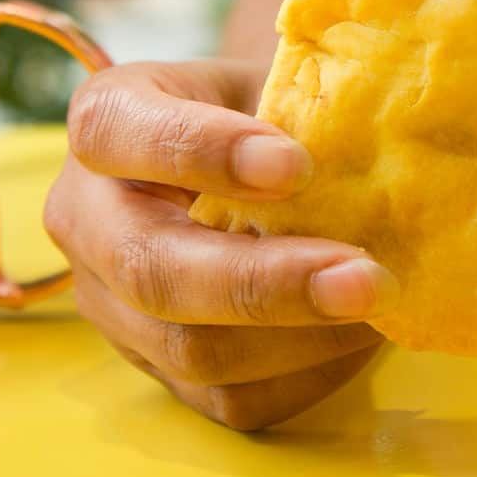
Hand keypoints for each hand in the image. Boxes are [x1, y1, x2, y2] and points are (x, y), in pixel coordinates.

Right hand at [44, 59, 394, 429]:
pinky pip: (230, 397)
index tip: (296, 165)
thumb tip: (390, 154)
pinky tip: (359, 334)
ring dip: (301, 337)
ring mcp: (113, 305)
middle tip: (366, 278)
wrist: (262, 163)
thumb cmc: (273, 110)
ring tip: (381, 302)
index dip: (201, 151)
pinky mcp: (160, 369)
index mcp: (106, 119)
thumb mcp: (279, 80)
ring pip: (192, 349)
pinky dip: (307, 371)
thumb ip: (308, 105)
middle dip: (263, 283)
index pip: (117, 132)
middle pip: (149, 269)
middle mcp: (87, 217)